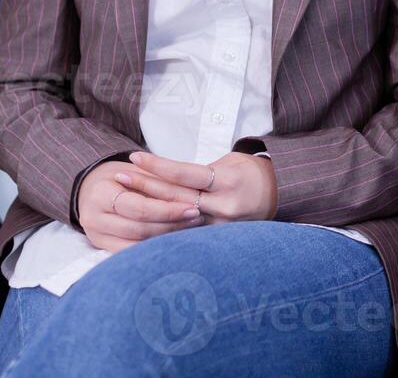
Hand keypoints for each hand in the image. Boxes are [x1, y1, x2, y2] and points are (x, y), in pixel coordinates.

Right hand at [77, 160, 203, 252]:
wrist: (92, 187)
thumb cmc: (122, 175)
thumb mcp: (137, 171)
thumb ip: (158, 182)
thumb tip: (193, 193)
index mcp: (101, 193)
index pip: (140, 208)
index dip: (168, 211)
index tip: (193, 208)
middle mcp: (92, 217)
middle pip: (139, 228)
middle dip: (171, 225)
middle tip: (197, 219)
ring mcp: (95, 235)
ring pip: (135, 244)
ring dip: (165, 239)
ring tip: (190, 230)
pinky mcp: (99, 246)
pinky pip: (129, 252)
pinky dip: (151, 248)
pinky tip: (171, 242)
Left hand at [119, 150, 278, 223]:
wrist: (278, 193)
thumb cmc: (248, 172)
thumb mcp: (227, 163)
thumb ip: (198, 174)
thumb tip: (165, 177)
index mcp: (227, 181)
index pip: (184, 174)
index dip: (158, 166)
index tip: (135, 158)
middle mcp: (224, 205)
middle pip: (176, 197)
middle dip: (145, 186)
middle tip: (119, 177)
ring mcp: (221, 226)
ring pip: (177, 220)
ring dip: (149, 210)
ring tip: (123, 200)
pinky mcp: (219, 238)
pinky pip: (187, 234)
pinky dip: (164, 228)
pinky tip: (142, 224)